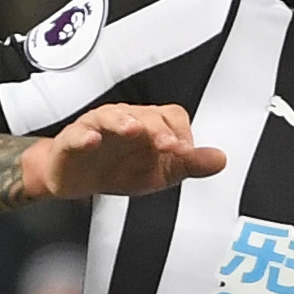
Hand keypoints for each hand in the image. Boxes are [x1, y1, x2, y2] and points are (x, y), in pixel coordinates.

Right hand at [22, 102, 226, 202]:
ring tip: (133, 130)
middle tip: (169, 146)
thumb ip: (189, 166)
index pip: (171, 116)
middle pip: (145, 115)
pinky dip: (84, 136)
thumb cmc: (118, 168)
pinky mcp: (73, 140)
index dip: (181, 133)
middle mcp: (126, 120)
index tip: (185, 153)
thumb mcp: (159, 173)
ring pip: (111, 116)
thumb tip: (220, 160)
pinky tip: (91, 141)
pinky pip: (77, 134)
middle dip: (159, 130)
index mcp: (149, 126)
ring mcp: (98, 127)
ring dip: (123, 122)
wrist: (76, 179)